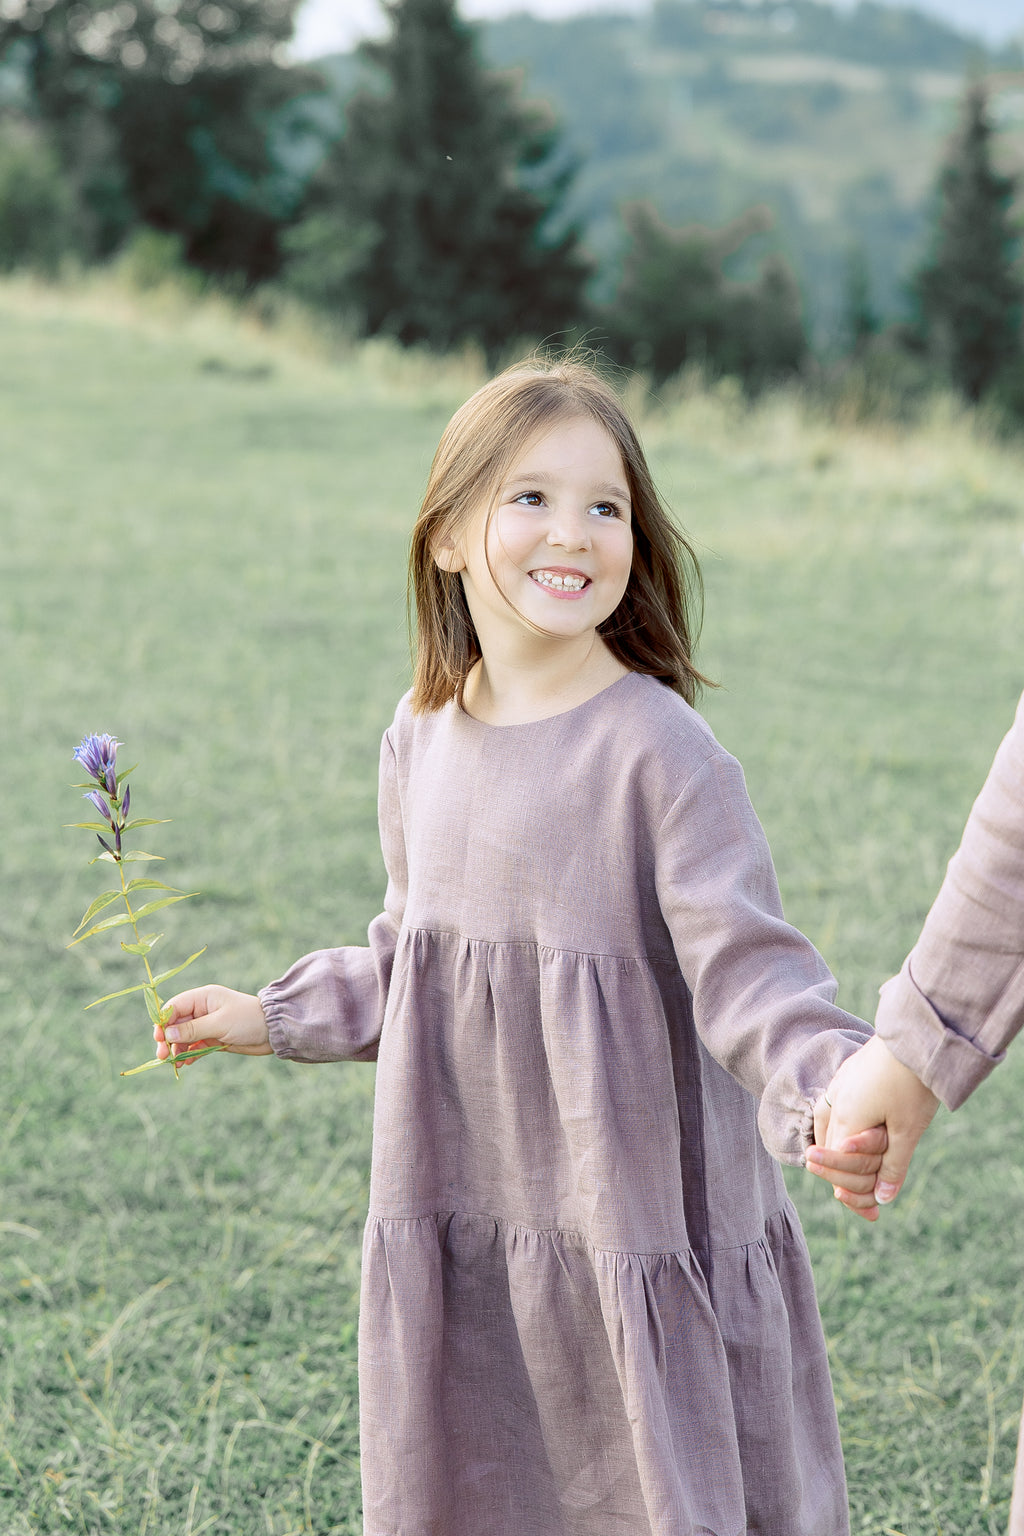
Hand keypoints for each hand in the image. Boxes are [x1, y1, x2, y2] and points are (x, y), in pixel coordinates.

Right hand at [153, 984, 272, 1062]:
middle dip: (167, 1039)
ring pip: (183, 1037)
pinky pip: (193, 1046)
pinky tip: (185, 1063)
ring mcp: (207, 1024)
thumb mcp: (219, 1024)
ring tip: (175, 1063)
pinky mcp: (212, 1038)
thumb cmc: (248, 1020)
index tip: (159, 1038)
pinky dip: (187, 1054)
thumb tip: (168, 1034)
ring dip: (176, 1049)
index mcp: (203, 998)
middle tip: (162, 1056)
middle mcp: (202, 1010)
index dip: (163, 1022)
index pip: (174, 1007)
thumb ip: (193, 1029)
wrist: (273, 1031)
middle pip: (175, 1024)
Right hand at [807, 1035, 938, 1210]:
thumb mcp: (906, 1131)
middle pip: (830, 1151)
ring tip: (863, 1177)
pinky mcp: (847, 1076)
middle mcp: (833, 1103)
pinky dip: (847, 1134)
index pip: (837, 1165)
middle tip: (868, 1204)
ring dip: (844, 1156)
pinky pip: (837, 1113)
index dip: (854, 1194)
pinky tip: (859, 1140)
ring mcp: (837, 1086)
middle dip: (847, 1179)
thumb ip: (891, 1166)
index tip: (872, 1215)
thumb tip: (881, 1199)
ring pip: (831, 1131)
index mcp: (843, 1119)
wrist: (914, 1036)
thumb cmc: (911, 1083)